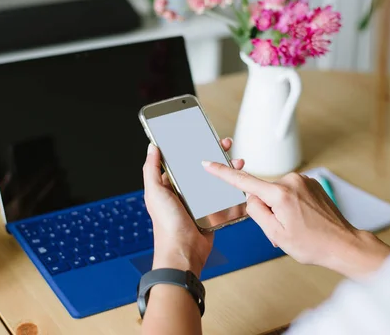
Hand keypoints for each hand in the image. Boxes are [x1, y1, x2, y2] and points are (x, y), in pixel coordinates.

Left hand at [143, 138, 243, 276]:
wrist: (184, 252)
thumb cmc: (166, 225)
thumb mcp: (154, 193)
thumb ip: (151, 169)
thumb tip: (152, 147)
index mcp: (170, 185)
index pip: (181, 161)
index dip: (191, 148)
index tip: (201, 136)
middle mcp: (185, 191)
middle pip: (202, 167)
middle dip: (214, 154)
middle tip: (224, 143)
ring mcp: (200, 200)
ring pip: (215, 178)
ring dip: (226, 167)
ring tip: (235, 159)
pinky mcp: (214, 210)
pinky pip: (224, 194)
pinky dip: (232, 185)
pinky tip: (238, 177)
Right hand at [202, 164, 389, 278]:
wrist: (343, 244)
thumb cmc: (313, 244)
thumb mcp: (275, 234)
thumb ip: (256, 212)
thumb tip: (251, 199)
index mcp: (280, 194)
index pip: (244, 181)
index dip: (223, 173)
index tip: (209, 163)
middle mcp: (292, 181)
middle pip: (263, 192)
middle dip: (267, 209)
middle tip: (284, 229)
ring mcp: (303, 180)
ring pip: (276, 193)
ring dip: (280, 208)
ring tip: (296, 226)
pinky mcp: (311, 183)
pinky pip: (290, 192)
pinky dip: (290, 205)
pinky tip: (303, 219)